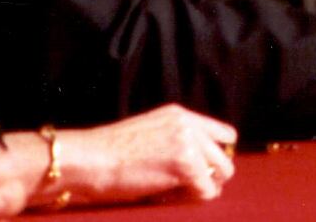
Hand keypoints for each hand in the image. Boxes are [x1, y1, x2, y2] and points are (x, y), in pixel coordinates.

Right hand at [37, 104, 236, 205]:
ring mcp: (189, 144)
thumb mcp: (149, 134)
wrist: (89, 160)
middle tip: (183, 188)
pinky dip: (190, 199)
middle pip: (226, 158)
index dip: (216, 158)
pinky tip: (166, 195)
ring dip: (201, 189)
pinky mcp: (186, 166)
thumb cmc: (108, 155)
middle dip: (210, 177)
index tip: (203, 172)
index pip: (224, 135)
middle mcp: (189, 125)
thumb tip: (203, 168)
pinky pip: (207, 191)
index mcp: (180, 115)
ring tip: (173, 191)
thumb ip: (176, 141)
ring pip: (222, 175)